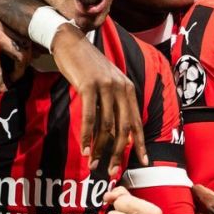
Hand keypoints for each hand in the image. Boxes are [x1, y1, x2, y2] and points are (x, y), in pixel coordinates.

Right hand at [51, 24, 147, 174]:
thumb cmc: (87, 67)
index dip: (140, 143)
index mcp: (128, 89)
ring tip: (95, 164)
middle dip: (119, 152)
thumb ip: (115, 104)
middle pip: (124, 127)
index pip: (137, 122)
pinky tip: (85, 149)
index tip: (143, 162)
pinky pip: (90, 116)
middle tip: (112, 170)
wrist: (70, 42)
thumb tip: (119, 132)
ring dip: (101, 148)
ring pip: (107, 125)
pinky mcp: (88, 86)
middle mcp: (121, 88)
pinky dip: (88, 135)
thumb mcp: (107, 84)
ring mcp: (106, 86)